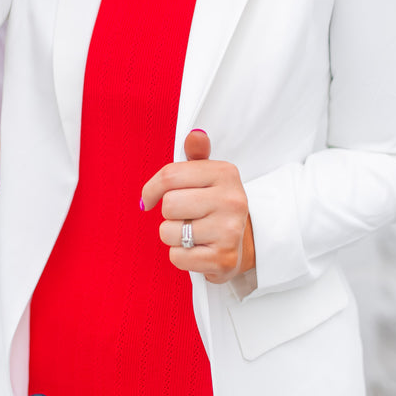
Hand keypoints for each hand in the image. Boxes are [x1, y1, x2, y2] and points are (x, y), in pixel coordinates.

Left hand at [141, 130, 255, 283]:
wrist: (245, 242)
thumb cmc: (216, 205)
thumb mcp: (209, 176)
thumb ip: (197, 155)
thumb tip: (195, 135)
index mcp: (225, 173)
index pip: (170, 176)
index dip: (151, 189)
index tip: (150, 198)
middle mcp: (232, 200)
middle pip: (169, 205)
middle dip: (169, 214)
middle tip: (186, 216)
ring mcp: (229, 231)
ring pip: (169, 232)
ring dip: (174, 236)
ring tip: (193, 233)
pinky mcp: (223, 259)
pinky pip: (177, 256)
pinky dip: (180, 256)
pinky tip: (198, 250)